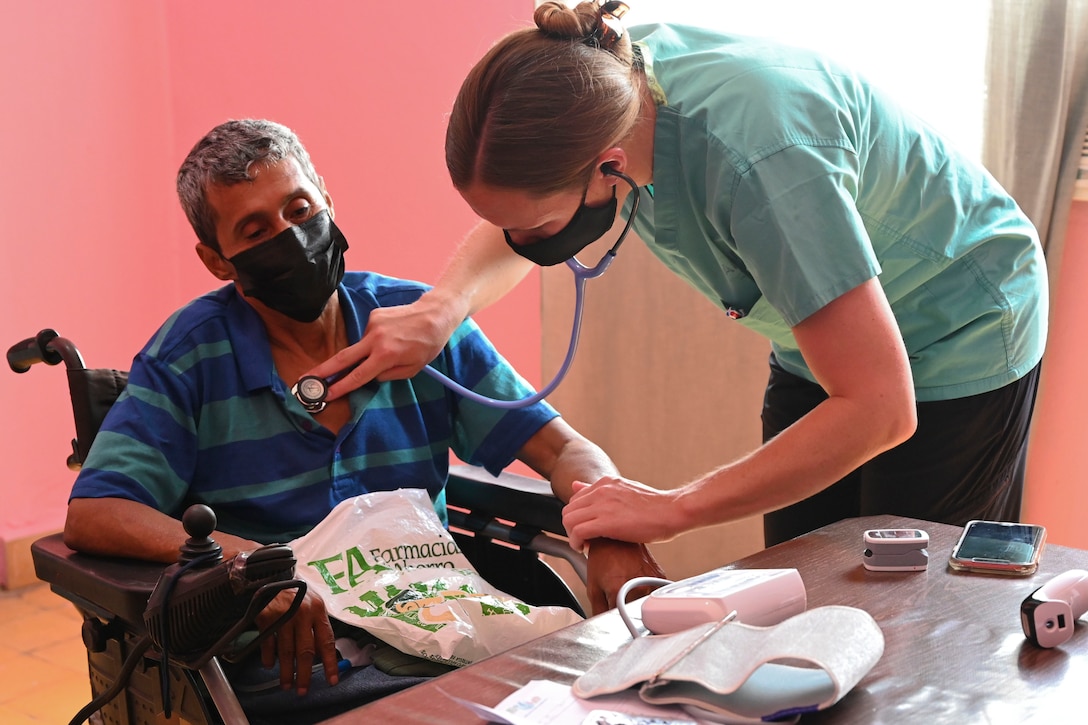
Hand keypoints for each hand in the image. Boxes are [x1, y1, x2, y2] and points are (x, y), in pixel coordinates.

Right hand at [257, 588, 338, 694]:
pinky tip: (269, 665)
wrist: (270, 574)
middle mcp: (303, 613)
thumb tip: (320, 655)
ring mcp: (284, 615)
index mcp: (318, 610)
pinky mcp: (266, 616)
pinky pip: (268, 643)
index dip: (330, 662)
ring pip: (286, 651)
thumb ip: (316, 626)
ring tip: (286, 685)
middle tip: (303, 691)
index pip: (327, 641)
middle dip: (305, 674)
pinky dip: (268, 657)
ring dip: (286, 671)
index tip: (332, 680)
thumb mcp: (311, 603)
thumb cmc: (295, 592)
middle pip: (306, 650)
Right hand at [304, 293, 461, 399]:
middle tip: (306, 379)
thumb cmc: (428, 344)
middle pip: (343, 358)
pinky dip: (376, 340)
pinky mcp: (374, 315)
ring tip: (394, 347)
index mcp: (385, 356)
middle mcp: (375, 339)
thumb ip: (388, 375)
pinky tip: (393, 336)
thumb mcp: (413, 368)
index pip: (357, 375)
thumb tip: (369, 376)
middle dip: (323, 371)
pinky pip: (369, 334)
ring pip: (361, 346)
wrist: (435, 314)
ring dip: (368, 352)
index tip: (324, 394)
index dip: (339, 387)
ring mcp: (372, 325)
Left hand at [562, 477, 682, 551]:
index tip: (585, 529)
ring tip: (583, 545)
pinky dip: (576, 543)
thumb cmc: (654, 506)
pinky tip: (585, 549)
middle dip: (570, 528)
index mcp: (605, 483)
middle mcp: (601, 491)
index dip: (577, 518)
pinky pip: (578, 532)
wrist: (672, 511)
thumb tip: (576, 485)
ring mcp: (602, 505)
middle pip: (568, 510)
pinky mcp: (606, 522)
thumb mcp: (623, 491)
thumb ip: (600, 490)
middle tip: (582, 540)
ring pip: (568, 520)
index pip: (575, 500)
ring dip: (572, 536)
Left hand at [584, 538, 665, 614]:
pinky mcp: (661, 577)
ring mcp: (652, 582)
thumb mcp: (593, 586)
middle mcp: (639, 587)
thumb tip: (601, 628)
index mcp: (619, 591)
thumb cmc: (603, 557)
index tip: (612, 619)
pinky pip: (653, 594)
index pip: (618, 621)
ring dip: (636, 602)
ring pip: (645, 605)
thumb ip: (598, 611)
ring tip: (627, 585)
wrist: (618, 536)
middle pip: (634, 614)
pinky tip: (636, 581)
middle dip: (625, 611)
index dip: (613, 622)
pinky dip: (645, 592)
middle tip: (618, 596)